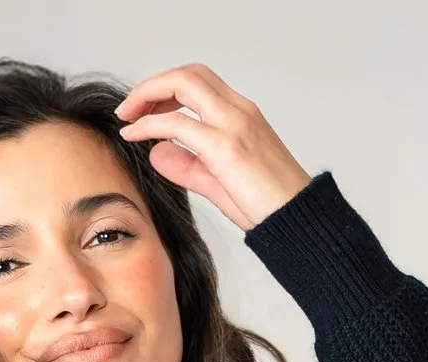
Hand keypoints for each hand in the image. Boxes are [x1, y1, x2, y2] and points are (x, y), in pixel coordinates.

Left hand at [114, 63, 313, 232]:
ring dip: (147, 94)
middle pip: (188, 73)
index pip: (199, 81)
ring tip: (127, 117)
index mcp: (243, 114)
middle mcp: (240, 110)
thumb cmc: (269, 206)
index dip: (166, 89)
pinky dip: (148, 124)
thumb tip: (156, 151)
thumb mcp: (220, 181)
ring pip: (182, 83)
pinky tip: (134, 136)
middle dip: (152, 85)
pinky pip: (176, 123)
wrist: (299, 221)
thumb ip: (188, 165)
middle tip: (129, 109)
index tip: (145, 110)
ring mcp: (234, 124)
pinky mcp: (226, 147)